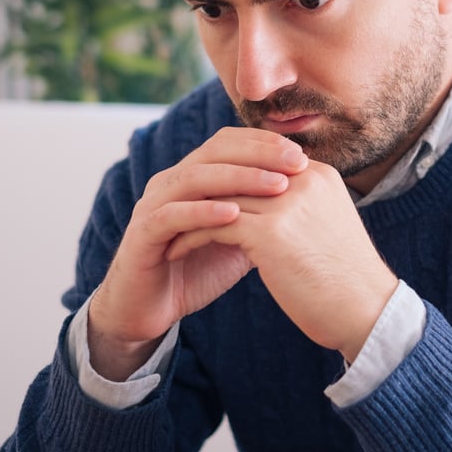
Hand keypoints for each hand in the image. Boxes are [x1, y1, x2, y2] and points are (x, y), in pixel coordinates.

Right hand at [88, 127, 308, 379]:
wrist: (150, 309)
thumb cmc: (198, 269)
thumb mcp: (241, 237)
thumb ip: (265, 213)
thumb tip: (310, 197)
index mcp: (194, 175)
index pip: (231, 143)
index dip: (266, 144)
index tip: (303, 154)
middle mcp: (172, 181)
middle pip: (216, 151)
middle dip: (260, 153)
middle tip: (297, 162)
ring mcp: (154, 204)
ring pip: (196, 177)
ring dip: (238, 178)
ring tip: (276, 186)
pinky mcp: (142, 233)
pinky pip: (172, 215)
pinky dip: (203, 212)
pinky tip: (234, 214)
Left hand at [164, 159, 398, 361]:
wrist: (367, 312)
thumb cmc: (344, 278)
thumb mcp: (324, 225)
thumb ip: (298, 205)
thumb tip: (263, 205)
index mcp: (318, 174)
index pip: (259, 160)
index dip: (227, 176)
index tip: (201, 194)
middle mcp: (303, 179)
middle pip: (237, 171)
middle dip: (203, 190)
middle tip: (175, 208)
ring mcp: (287, 202)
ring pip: (222, 195)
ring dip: (191, 212)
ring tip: (170, 229)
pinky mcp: (271, 232)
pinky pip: (215, 223)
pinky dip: (192, 235)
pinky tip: (178, 249)